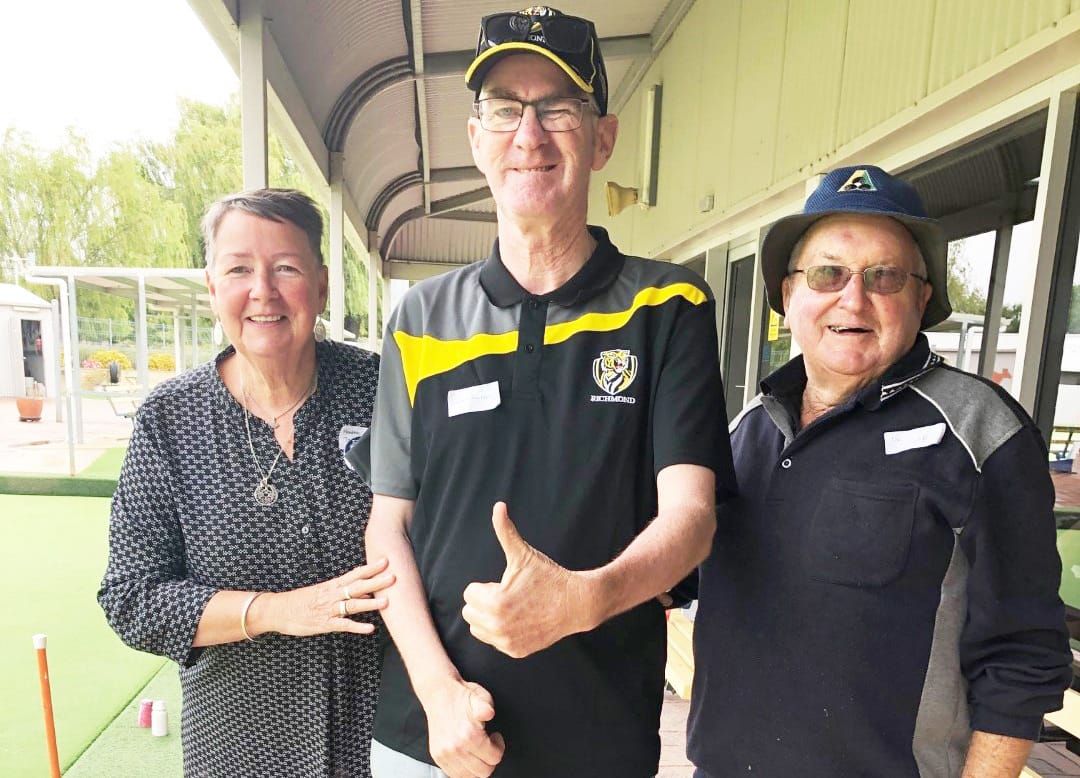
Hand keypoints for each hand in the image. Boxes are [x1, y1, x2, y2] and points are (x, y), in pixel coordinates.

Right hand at [251, 558, 393, 637]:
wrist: (278, 610)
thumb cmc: (301, 601)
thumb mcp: (322, 591)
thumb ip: (342, 591)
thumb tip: (364, 592)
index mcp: (332, 585)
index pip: (355, 574)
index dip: (371, 568)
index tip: (386, 561)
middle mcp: (333, 595)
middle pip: (358, 586)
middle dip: (376, 582)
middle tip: (394, 576)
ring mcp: (329, 609)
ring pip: (353, 605)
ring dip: (371, 604)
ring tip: (387, 602)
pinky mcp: (325, 624)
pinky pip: (344, 625)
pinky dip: (357, 627)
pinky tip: (370, 629)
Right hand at [424, 677, 504, 777]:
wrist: (439, 694)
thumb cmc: (460, 696)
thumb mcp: (479, 696)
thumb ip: (486, 707)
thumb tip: (488, 713)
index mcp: (469, 734)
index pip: (494, 758)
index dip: (499, 748)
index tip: (495, 738)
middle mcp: (456, 747)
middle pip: (484, 772)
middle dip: (490, 759)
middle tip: (488, 746)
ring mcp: (445, 754)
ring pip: (469, 776)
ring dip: (477, 766)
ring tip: (477, 751)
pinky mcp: (438, 756)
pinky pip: (454, 775)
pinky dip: (464, 770)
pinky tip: (467, 756)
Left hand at [462, 502, 591, 657]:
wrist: (576, 603)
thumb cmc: (548, 577)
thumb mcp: (524, 554)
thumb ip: (505, 531)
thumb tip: (498, 505)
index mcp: (495, 602)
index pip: (469, 594)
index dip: (485, 586)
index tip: (505, 583)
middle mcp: (498, 626)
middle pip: (469, 612)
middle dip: (484, 602)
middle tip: (507, 595)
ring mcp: (507, 642)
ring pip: (478, 628)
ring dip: (488, 618)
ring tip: (511, 607)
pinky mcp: (516, 651)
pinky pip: (493, 641)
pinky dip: (501, 632)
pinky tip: (519, 620)